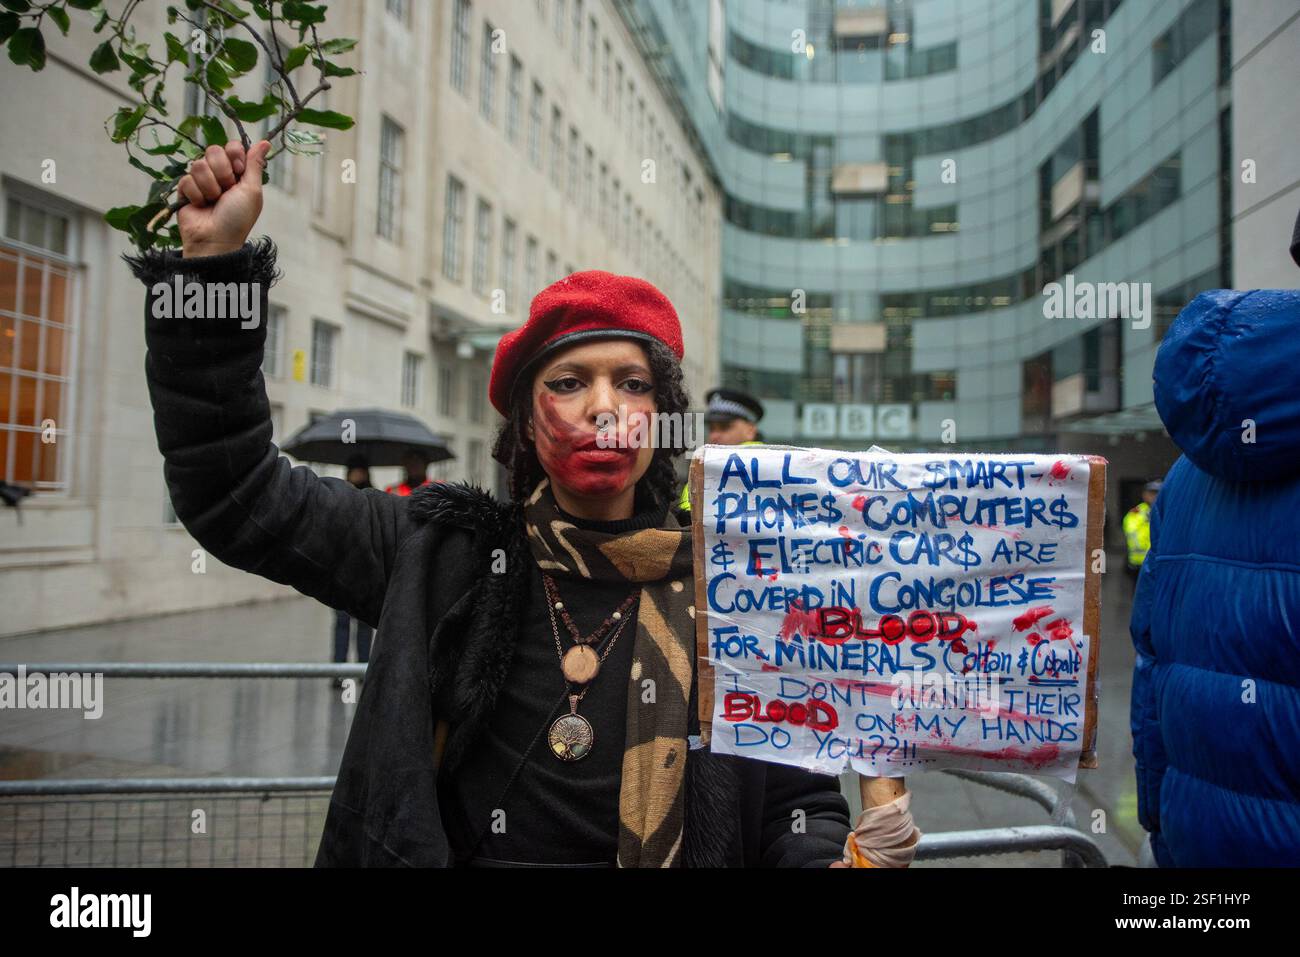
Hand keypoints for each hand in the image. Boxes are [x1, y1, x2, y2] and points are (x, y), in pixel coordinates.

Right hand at [178, 139, 270, 257]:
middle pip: (213, 150)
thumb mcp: (252, 191)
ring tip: (213, 201)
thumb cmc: (238, 219)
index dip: (234, 155)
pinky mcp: (185, 189)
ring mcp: (201, 181)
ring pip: (198, 164)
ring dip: (209, 186)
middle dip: (221, 172)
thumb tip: (265, 142)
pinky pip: (186, 179)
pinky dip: (196, 195)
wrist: (215, 239)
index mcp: (238, 173)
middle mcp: (219, 174)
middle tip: (226, 190)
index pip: (232, 146)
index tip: (238, 171)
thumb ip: (255, 165)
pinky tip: (200, 206)